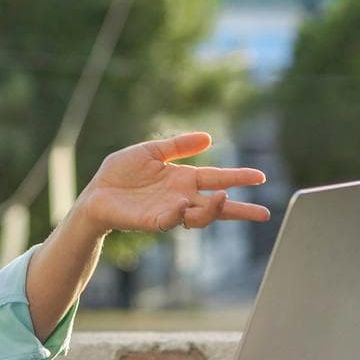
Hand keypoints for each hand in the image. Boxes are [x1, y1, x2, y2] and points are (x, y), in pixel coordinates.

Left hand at [74, 132, 271, 233]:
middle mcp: (181, 198)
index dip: (238, 178)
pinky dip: (178, 214)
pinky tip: (182, 205)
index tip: (260, 177)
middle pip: (217, 206)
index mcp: (183, 180)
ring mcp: (168, 211)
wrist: (95, 193)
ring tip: (224, 197)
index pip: (217, 179)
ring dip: (212, 210)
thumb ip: (177, 145)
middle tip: (263, 213)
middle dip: (240, 210)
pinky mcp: (151, 221)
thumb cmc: (121, 173)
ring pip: (198, 217)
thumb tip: (208, 138)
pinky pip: (169, 220)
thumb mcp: (151, 151)